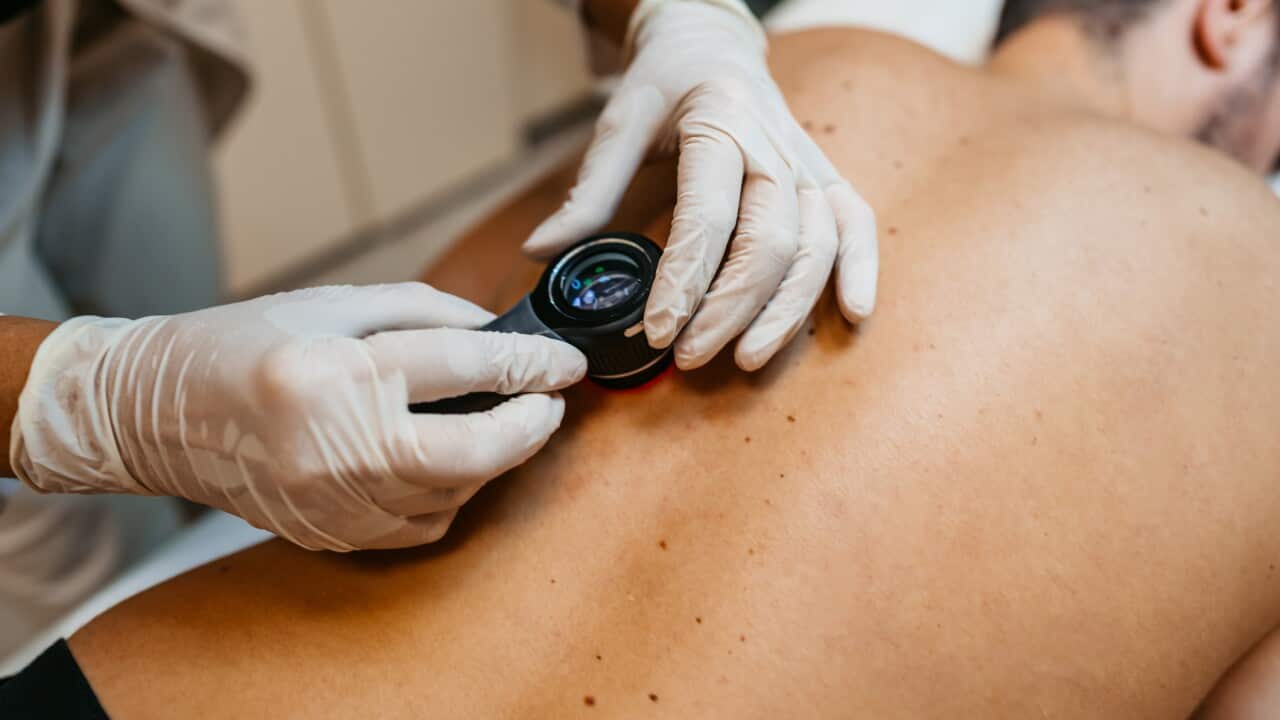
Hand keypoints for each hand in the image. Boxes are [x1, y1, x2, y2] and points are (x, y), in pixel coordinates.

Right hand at [10, 284, 585, 550]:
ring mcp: (331, 502)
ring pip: (454, 493)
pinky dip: (451, 491)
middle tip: (551, 400)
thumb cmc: (242, 343)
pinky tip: (450, 458)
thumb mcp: (333, 303)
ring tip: (503, 421)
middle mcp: (334, 446)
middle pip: (473, 450)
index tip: (565, 361)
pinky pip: (420, 523)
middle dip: (531, 425)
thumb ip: (425, 312)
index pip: (464, 368)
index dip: (531, 364)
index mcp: (335, 372)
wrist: (154, 412)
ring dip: (495, 458)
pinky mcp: (330, 533)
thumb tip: (499, 334)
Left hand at [526, 0, 877, 370]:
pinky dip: (861, 269)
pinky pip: (857, 224)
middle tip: (688, 355)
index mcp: (719, 124)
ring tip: (746, 358)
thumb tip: (539, 251)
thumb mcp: (619, 122)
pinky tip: (854, 314)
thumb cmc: (666, 84)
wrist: (714, 42)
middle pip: (770, 240)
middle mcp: (773, 146)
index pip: (709, 215)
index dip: (684, 280)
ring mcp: (807, 164)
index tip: (656, 330)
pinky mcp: (826, 178)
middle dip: (730, 308)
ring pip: (817, 245)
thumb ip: (589, 192)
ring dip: (786, 310)